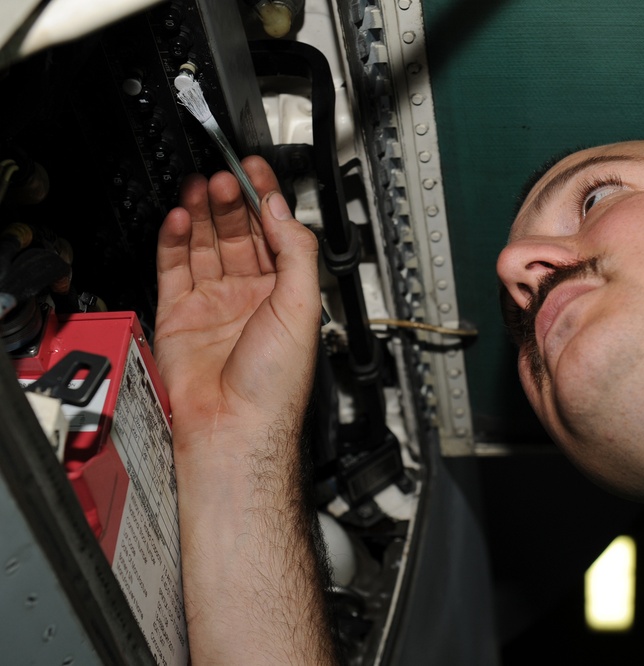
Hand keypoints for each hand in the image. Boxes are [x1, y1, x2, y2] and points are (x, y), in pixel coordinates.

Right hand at [154, 156, 318, 446]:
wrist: (234, 427)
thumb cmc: (275, 385)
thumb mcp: (302, 307)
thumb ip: (295, 253)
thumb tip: (281, 210)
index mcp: (285, 294)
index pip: (274, 233)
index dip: (264, 199)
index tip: (254, 170)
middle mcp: (250, 295)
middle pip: (237, 232)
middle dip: (231, 200)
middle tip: (224, 174)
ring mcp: (214, 303)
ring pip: (204, 244)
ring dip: (203, 212)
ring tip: (200, 185)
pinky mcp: (179, 313)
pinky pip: (174, 267)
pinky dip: (174, 239)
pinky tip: (179, 216)